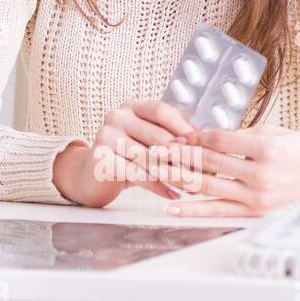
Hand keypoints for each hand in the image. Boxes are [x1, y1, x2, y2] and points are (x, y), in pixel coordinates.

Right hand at [53, 101, 195, 206]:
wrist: (93, 174)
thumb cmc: (129, 156)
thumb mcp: (148, 140)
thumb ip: (170, 134)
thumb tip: (206, 140)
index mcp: (131, 106)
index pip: (161, 110)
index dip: (184, 127)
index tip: (204, 145)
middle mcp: (116, 116)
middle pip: (156, 134)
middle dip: (183, 155)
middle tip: (205, 170)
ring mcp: (105, 136)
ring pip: (147, 157)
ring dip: (173, 174)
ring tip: (192, 185)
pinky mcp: (100, 158)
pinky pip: (135, 174)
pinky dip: (157, 187)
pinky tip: (172, 194)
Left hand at [148, 125, 299, 217]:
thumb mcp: (276, 133)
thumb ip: (242, 135)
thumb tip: (208, 135)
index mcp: (265, 148)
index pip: (216, 141)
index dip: (192, 137)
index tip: (174, 135)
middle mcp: (259, 174)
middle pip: (207, 163)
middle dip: (176, 156)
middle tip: (152, 150)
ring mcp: (257, 197)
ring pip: (207, 186)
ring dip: (177, 179)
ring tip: (153, 172)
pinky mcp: (256, 213)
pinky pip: (218, 211)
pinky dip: (193, 210)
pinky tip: (172, 206)